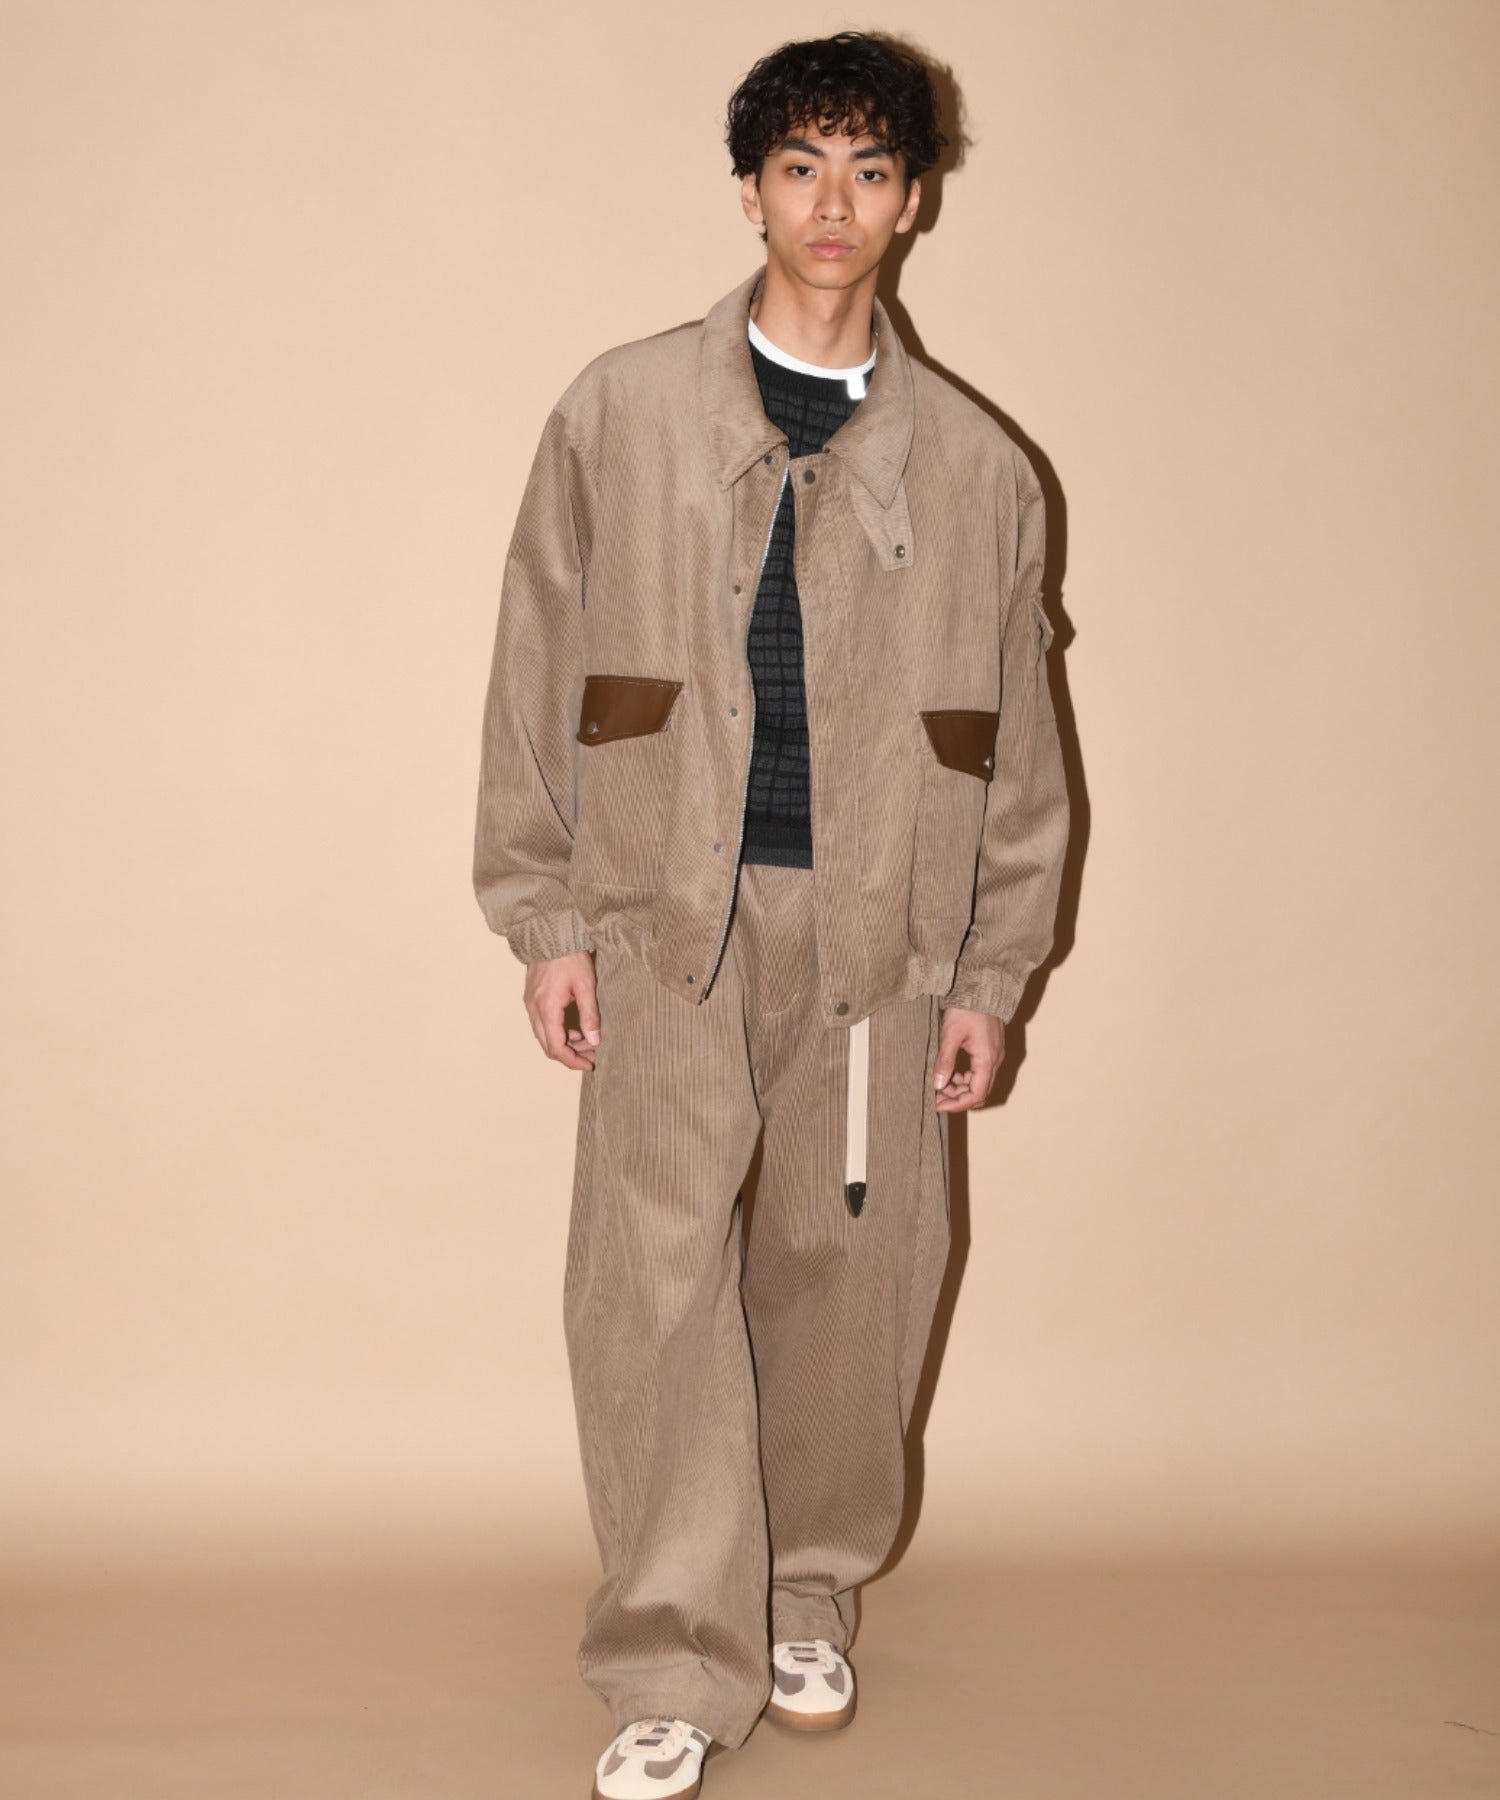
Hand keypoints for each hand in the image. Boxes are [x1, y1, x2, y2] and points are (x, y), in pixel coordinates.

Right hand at [522, 950, 600, 1070]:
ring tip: (588, 1040)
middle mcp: (534, 1009)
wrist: (552, 934)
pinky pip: (542, 1023)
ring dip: (564, 1043)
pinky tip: (575, 1027)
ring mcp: (530, 1003)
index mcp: (547, 1009)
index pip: (556, 1048)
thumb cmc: (570, 957)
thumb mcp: (586, 986)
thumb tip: (595, 1041)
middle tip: (591, 1055)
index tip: (589, 1064)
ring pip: (544, 1036)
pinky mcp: (532, 998)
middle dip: (570, 1054)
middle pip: (548, 1045)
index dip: (572, 1061)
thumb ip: (590, 1015)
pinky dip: (557, 1031)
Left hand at [933, 1006, 1002, 1110]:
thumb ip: (945, 1061)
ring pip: (979, 1083)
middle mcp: (994, 1061)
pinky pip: (979, 1072)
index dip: (957, 1104)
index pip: (976, 1094)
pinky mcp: (990, 1050)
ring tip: (938, 1086)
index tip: (938, 1105)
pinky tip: (949, 1073)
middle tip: (935, 1097)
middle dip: (957, 1098)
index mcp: (987, 1059)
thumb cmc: (967, 1008)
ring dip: (960, 1089)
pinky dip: (965, 1078)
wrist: (982, 987)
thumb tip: (937, 1085)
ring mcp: (994, 1056)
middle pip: (979, 1092)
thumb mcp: (951, 1034)